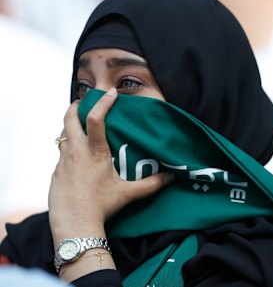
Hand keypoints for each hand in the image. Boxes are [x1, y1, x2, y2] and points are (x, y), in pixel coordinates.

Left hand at [49, 88, 172, 264]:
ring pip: (63, 135)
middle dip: (76, 106)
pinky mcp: (55, 173)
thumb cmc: (101, 207)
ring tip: (82, 130)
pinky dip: (69, 150)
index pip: (96, 118)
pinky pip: (61, 155)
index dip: (103, 102)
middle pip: (69, 118)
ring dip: (72, 128)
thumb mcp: (128, 194)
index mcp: (95, 152)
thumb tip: (171, 178)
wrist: (74, 224)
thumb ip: (151, 184)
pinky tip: (78, 160)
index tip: (111, 93)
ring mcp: (63, 161)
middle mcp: (76, 152)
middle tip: (84, 103)